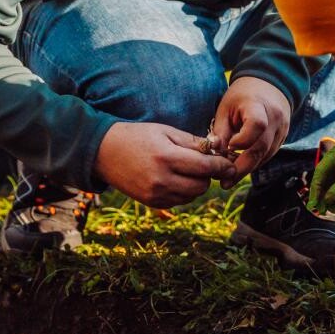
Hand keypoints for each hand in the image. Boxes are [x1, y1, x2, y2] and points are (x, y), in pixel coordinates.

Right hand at [93, 121, 235, 207]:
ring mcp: (155, 194)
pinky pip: (179, 201)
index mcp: (166, 157)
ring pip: (192, 196)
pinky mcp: (151, 202)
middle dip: (209, 175)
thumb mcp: (165, 131)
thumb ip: (192, 142)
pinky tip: (177, 178)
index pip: (205, 167)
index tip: (230, 163)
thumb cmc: (138, 136)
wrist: (105, 152)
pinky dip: (184, 192)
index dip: (221, 165)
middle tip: (208, 164)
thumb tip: (218, 149)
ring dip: (197, 184)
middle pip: (202, 186)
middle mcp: (161, 179)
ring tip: (190, 169)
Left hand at [208, 76, 289, 188]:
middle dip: (241, 168)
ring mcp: (282, 130)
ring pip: (265, 156)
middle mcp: (275, 119)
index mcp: (258, 105)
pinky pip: (268, 156)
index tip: (228, 146)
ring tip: (228, 177)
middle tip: (224, 182)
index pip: (257, 125)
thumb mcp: (226, 107)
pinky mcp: (283, 139)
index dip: (242, 141)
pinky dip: (254, 162)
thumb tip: (215, 154)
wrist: (269, 86)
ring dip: (247, 168)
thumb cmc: (242, 96)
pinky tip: (241, 166)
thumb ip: (221, 131)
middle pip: (261, 149)